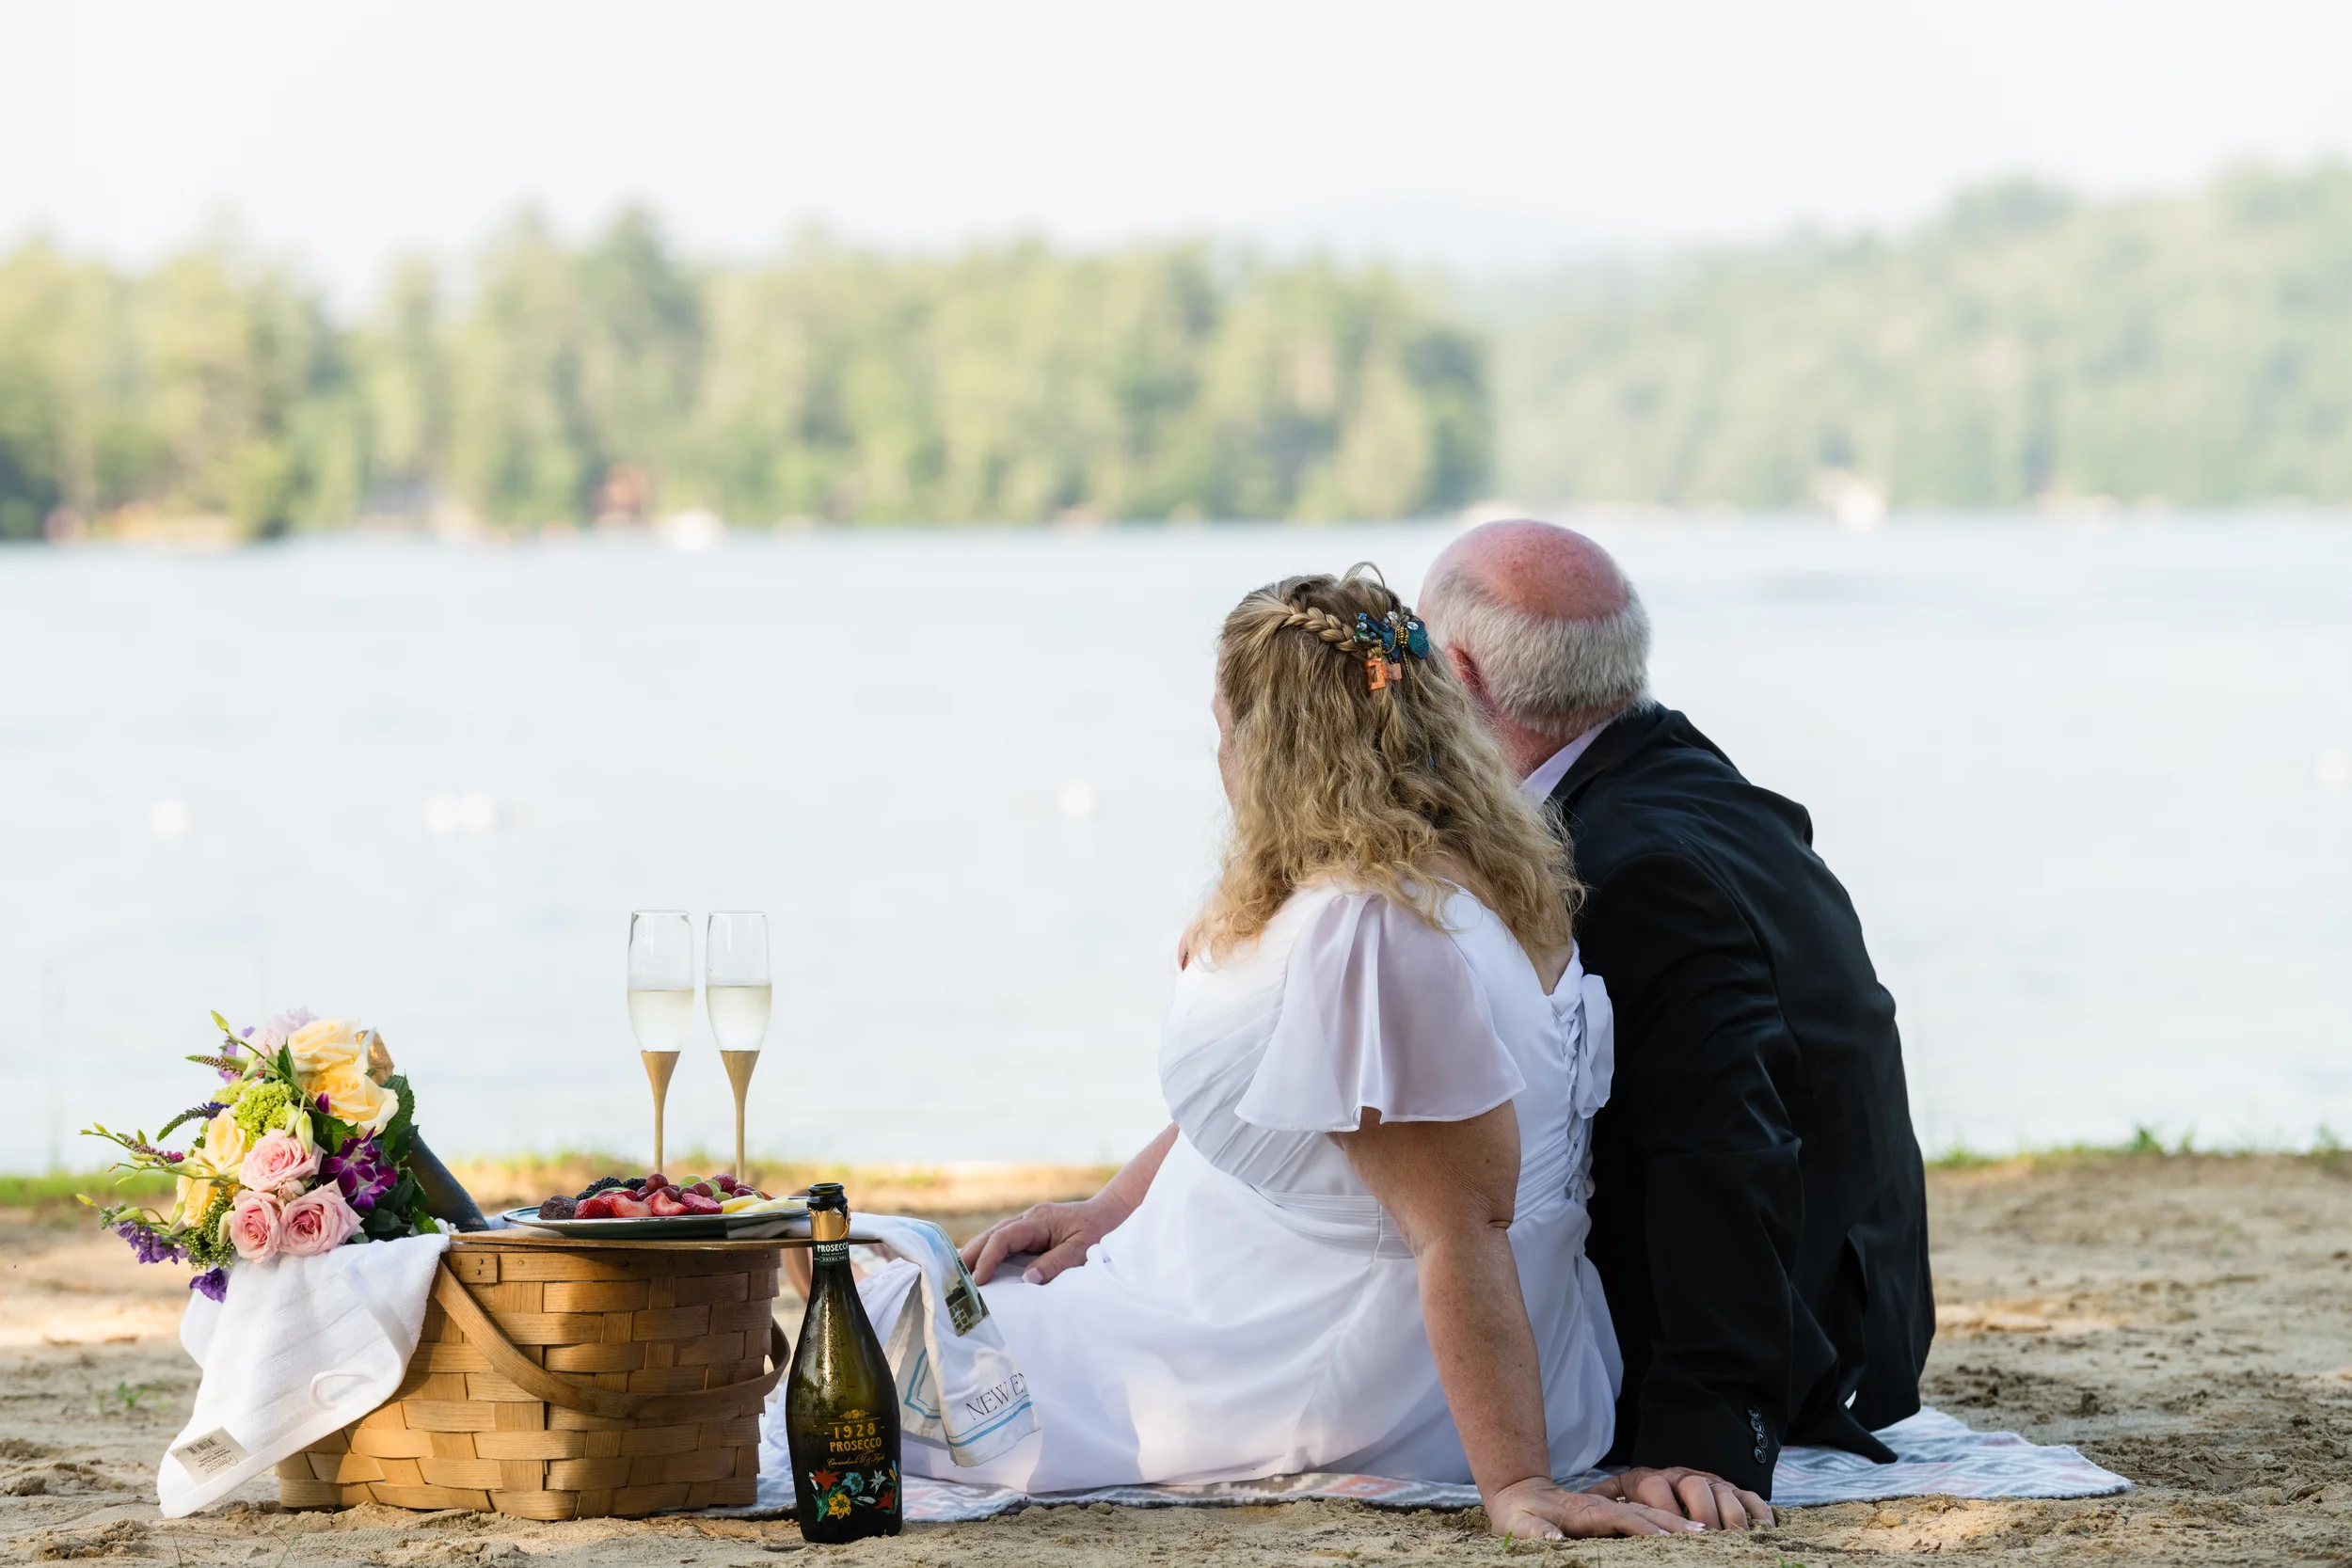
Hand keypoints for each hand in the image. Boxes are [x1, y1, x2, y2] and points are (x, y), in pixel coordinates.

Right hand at [959, 1196, 1126, 1284]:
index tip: (978, 1281)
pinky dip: (990, 1252)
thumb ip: (1056, 1263)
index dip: (988, 1259)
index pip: (1004, 1238)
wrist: (1112, 1212)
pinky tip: (979, 1266)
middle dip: (972, 1254)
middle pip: (992, 1234)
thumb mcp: (1082, 1249)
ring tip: (959, 1274)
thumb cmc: (1100, 1231)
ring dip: (977, 1253)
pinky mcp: (1033, 1231)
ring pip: (995, 1236)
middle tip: (952, 1277)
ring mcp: (1030, 1222)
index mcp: (1039, 1220)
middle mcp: (1030, 1218)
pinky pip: (1005, 1241)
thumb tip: (1028, 1280)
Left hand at [1485, 1476, 1696, 1537]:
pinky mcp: (1611, 1515)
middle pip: (1644, 1513)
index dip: (1643, 1528)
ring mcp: (1609, 1510)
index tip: (1668, 1538)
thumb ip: (1535, 1531)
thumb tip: (1552, 1537)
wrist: (1520, 1494)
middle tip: (1704, 1536)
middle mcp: (1602, 1508)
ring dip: (1676, 1522)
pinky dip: (1669, 1524)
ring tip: (1705, 1533)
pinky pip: (1645, 1518)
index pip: (1619, 1518)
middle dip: (1673, 1523)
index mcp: (1584, 1511)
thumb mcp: (1518, 1525)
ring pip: (1649, 1513)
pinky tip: (1686, 1531)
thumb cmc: (1519, 1515)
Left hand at [1587, 1467, 1773, 1530]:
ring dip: (1732, 1515)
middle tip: (1709, 1540)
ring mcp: (1707, 1480)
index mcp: (1647, 1477)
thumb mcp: (1611, 1494)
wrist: (1655, 1479)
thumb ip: (1593, 1500)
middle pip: (1694, 1486)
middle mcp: (1679, 1475)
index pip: (1654, 1485)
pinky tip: (1764, 1530)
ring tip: (1736, 1539)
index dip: (1663, 1509)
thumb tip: (1572, 1515)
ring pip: (1723, 1490)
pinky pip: (1750, 1496)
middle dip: (1702, 1513)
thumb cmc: (1625, 1499)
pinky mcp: (1730, 1489)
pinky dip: (1759, 1512)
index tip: (1671, 1533)